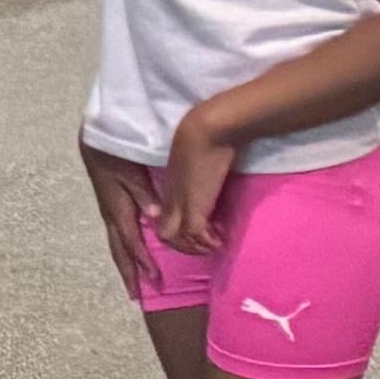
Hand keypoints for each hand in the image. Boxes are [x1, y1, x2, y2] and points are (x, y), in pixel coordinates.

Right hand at [85, 144, 160, 298]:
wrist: (98, 143)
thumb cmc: (116, 155)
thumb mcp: (131, 173)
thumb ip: (143, 194)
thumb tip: (152, 218)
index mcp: (117, 210)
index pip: (131, 242)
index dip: (142, 262)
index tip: (154, 280)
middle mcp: (111, 216)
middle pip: (118, 250)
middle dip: (128, 272)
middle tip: (135, 295)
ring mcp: (110, 212)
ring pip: (117, 245)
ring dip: (125, 264)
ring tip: (132, 282)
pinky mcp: (112, 207)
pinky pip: (118, 235)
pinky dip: (125, 250)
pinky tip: (131, 255)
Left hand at [159, 110, 238, 255]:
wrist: (208, 129)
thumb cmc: (204, 136)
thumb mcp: (193, 160)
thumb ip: (194, 173)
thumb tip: (208, 176)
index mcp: (169, 187)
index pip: (161, 217)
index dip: (173, 228)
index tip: (190, 233)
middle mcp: (170, 198)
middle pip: (162, 233)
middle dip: (178, 247)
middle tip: (197, 249)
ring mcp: (181, 202)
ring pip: (173, 237)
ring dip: (192, 247)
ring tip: (210, 247)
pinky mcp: (195, 205)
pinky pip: (194, 233)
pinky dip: (205, 242)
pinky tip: (218, 242)